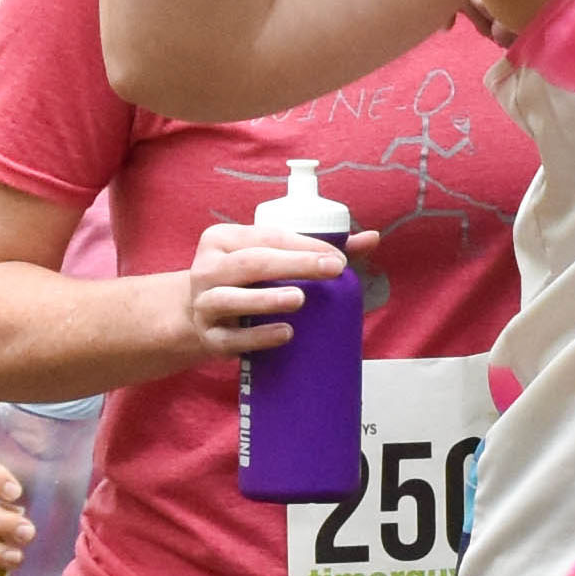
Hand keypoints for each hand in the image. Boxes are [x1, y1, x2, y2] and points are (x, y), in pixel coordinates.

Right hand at [178, 218, 370, 359]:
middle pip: (251, 263)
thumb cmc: (248, 283)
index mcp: (223, 240)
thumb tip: (371, 239)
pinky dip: (258, 337)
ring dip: (267, 298)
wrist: (202, 320)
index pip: (267, 236)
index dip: (303, 244)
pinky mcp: (209, 338)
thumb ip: (320, 249)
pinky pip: (232, 339)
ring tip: (300, 299)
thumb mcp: (274, 260)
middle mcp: (207, 268)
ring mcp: (203, 304)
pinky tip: (285, 334)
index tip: (338, 257)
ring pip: (231, 298)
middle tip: (332, 270)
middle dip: (293, 264)